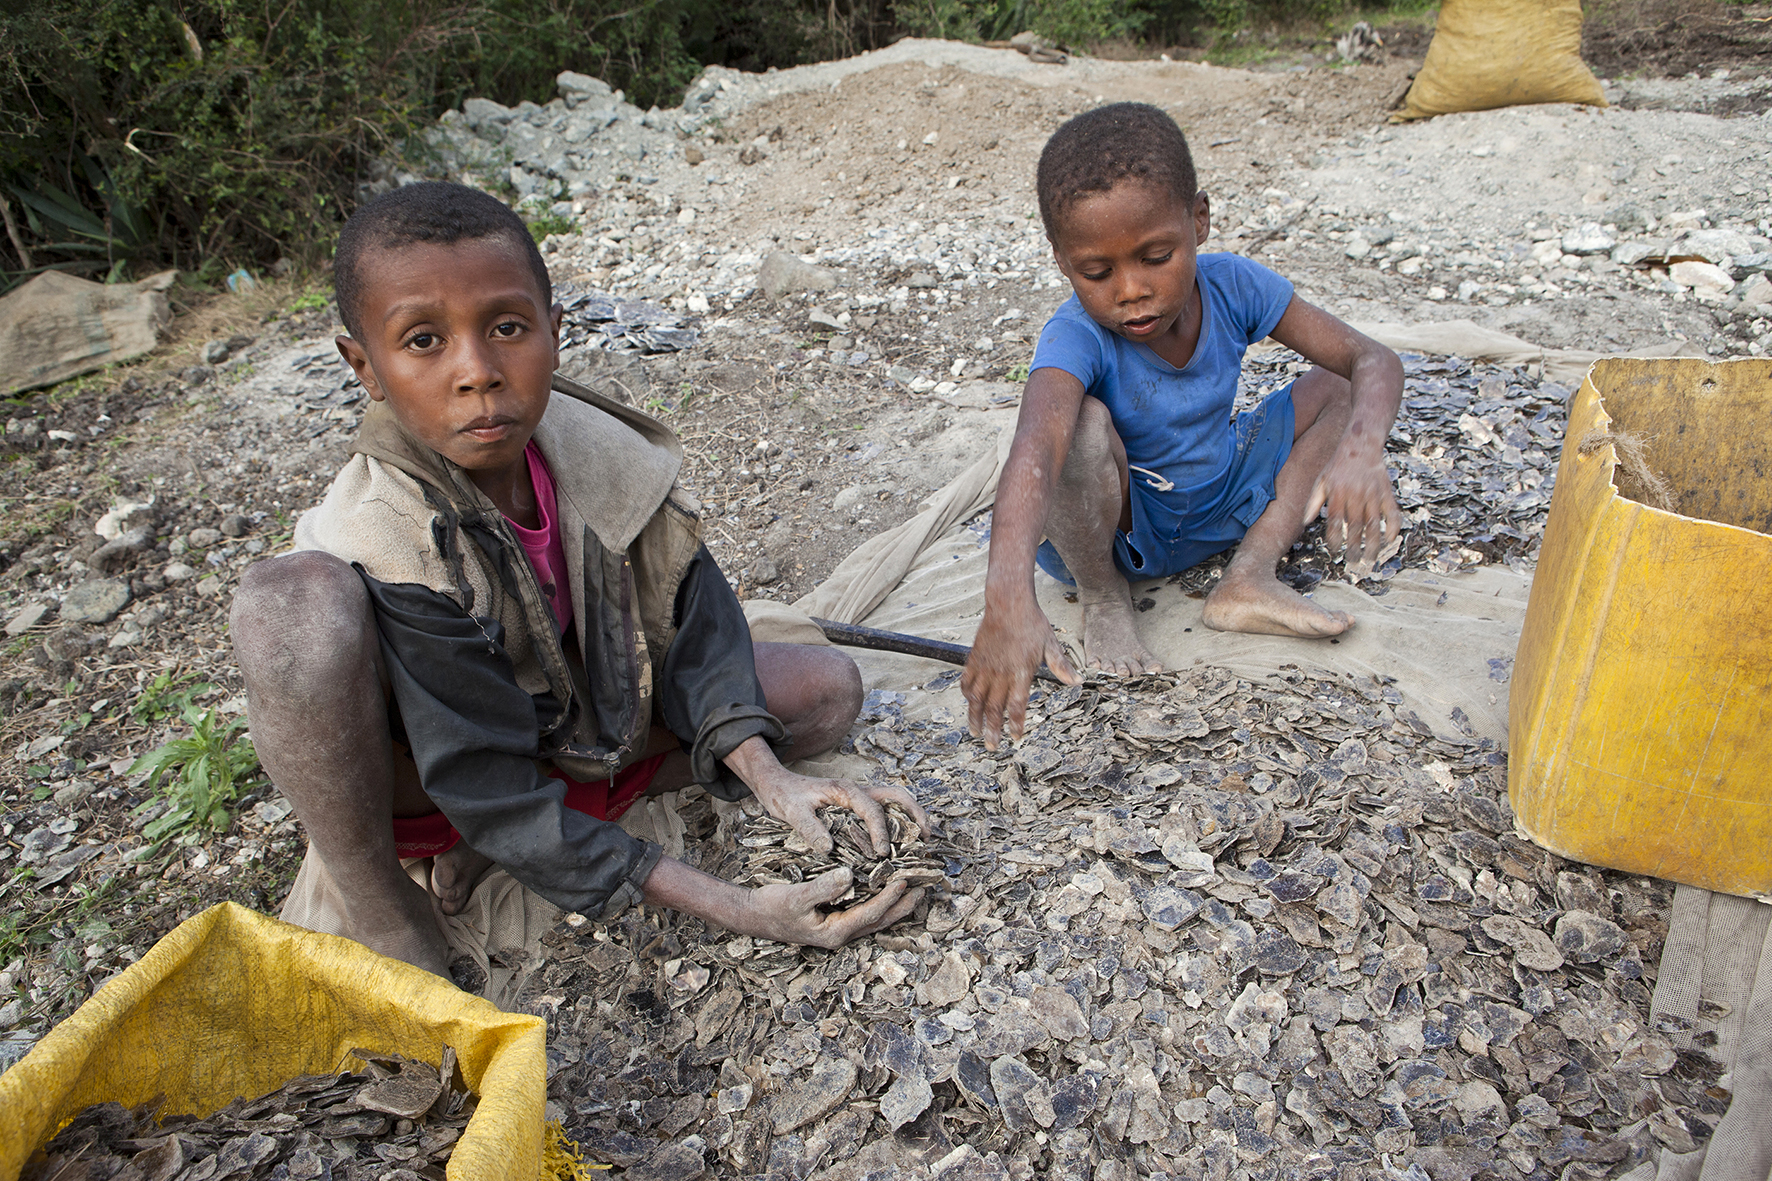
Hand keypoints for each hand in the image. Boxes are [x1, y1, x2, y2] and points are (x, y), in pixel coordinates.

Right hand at [642, 858, 920, 948]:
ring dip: (897, 904)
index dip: (890, 897)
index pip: (872, 914)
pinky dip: (881, 900)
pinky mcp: (836, 921)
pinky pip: (866, 912)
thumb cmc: (773, 906)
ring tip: (916, 887)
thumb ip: (823, 888)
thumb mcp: (796, 896)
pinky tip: (887, 886)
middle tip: (927, 887)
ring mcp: (840, 930)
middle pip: (883, 921)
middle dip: (905, 905)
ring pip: (877, 918)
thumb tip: (849, 877)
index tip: (906, 880)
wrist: (754, 916)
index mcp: (836, 932)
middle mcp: (842, 934)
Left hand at [745, 762, 931, 856]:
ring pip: (895, 802)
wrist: (776, 784)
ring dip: (912, 817)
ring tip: (925, 839)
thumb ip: (809, 828)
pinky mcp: (857, 805)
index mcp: (845, 790)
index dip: (880, 832)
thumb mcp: (791, 812)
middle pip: (897, 796)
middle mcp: (858, 791)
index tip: (882, 853)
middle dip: (916, 814)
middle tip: (928, 837)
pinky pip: (885, 811)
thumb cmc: (785, 796)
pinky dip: (899, 822)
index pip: (872, 810)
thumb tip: (828, 848)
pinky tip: (903, 842)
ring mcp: (860, 797)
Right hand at [962, 594, 1080, 749]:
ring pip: (977, 699)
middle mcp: (1001, 673)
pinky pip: (967, 681)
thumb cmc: (1032, 623)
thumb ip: (1061, 666)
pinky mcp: (974, 659)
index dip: (1015, 723)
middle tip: (992, 746)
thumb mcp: (1051, 644)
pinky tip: (969, 704)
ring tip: (975, 732)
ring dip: (975, 718)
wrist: (1008, 603)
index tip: (1015, 736)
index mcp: (1021, 672)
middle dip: (993, 729)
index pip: (1017, 704)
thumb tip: (1078, 682)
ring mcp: (986, 666)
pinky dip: (966, 695)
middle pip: (995, 708)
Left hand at [1304, 446, 1402, 577]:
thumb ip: (1313, 502)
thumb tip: (1305, 522)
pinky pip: (1392, 513)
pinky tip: (1390, 540)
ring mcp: (1373, 495)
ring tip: (1371, 559)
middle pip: (1354, 527)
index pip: (1334, 522)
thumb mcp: (1321, 481)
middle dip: (1354, 547)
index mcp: (1337, 494)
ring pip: (1374, 524)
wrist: (1360, 445)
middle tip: (1353, 562)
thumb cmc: (1338, 466)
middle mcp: (1355, 496)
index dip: (1334, 538)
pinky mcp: (1386, 492)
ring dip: (1373, 544)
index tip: (1334, 551)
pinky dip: (1393, 527)